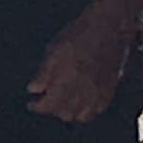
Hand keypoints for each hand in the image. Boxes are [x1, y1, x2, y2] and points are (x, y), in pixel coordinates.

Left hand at [25, 4, 135, 125]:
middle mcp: (84, 90)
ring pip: (82, 116)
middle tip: (46, 100)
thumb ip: (43, 73)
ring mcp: (100, 91)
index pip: (49, 106)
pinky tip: (80, 102)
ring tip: (62, 103)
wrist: (109, 27)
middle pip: (65, 114)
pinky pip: (98, 109)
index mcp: (67, 80)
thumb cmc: (79, 35)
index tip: (31, 103)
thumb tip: (33, 90)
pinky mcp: (111, 88)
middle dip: (52, 110)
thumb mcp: (54, 50)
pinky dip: (87, 110)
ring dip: (70, 112)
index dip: (38, 107)